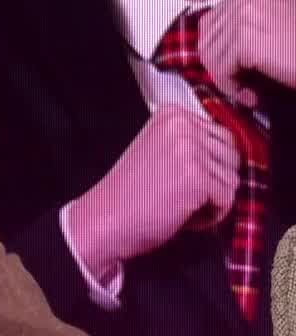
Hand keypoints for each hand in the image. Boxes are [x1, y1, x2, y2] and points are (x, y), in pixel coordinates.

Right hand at [67, 105, 238, 276]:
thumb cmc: (129, 193)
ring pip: (232, 179)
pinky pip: (227, 200)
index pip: (221, 135)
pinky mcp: (198, 178)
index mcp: (172, 115)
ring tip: (180, 203)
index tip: (182, 176)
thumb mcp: (158, 150)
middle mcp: (183, 127)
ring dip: (212, 199)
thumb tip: (227, 152)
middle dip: (215, 179)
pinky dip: (210, 215)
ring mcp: (191, 151)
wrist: (104, 219)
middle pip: (232, 156)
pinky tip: (182, 214)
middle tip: (181, 191)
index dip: (208, 163)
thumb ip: (189, 142)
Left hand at [201, 0, 295, 106]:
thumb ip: (246, 26)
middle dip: (220, 66)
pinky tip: (253, 94)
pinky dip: (233, 88)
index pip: (211, 21)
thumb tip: (214, 49)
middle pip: (207, 37)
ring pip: (210, 56)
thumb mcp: (276, 23)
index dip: (218, 50)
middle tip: (240, 84)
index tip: (232, 68)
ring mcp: (245, 16)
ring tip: (250, 90)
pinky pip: (221, 70)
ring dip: (227, 80)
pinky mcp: (247, 41)